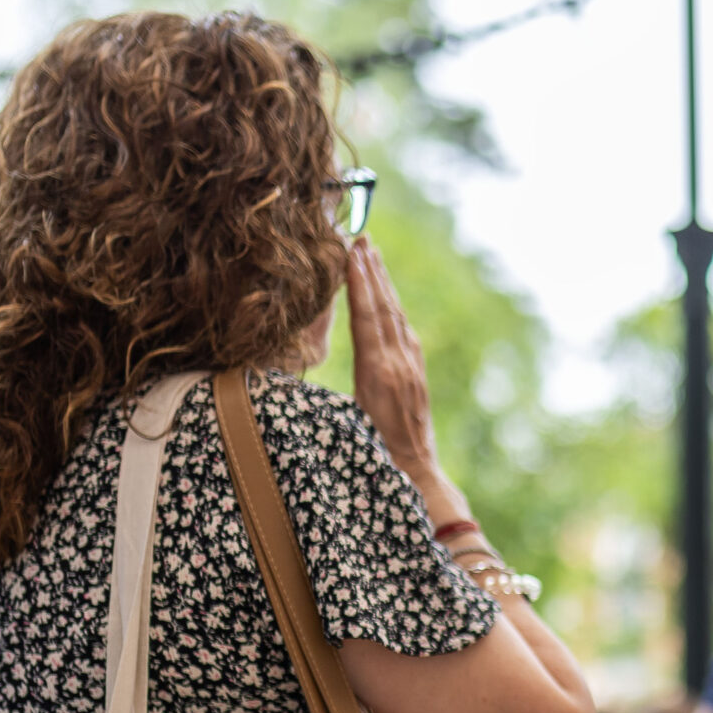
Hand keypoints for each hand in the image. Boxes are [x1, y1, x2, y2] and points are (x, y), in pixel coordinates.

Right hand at [342, 239, 459, 522]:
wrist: (417, 475)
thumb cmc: (372, 456)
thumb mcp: (346, 423)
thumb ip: (328, 393)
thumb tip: (295, 370)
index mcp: (378, 373)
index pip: (367, 316)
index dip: (359, 283)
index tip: (352, 252)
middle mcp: (398, 364)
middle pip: (384, 307)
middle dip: (372, 271)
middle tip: (361, 238)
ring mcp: (411, 368)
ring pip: (396, 316)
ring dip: (384, 284)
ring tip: (372, 254)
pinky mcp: (417, 375)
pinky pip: (404, 332)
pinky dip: (393, 308)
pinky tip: (387, 297)